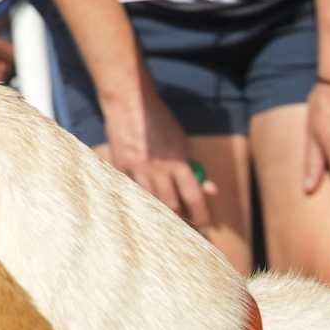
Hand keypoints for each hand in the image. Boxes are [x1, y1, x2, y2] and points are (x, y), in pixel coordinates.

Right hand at [105, 90, 217, 228]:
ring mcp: (136, 168)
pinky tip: (144, 204)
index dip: (201, 215)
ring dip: (160, 213)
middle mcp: (157, 168)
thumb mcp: (183, 142)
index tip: (205, 225)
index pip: (193, 196)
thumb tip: (209, 190)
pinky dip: (139, 199)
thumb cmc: (159, 121)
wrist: (130, 102)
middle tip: (187, 227)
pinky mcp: (120, 166)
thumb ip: (194, 167)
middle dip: (181, 219)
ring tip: (167, 220)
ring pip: (150, 201)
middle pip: (170, 205)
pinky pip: (131, 190)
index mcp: (177, 160)